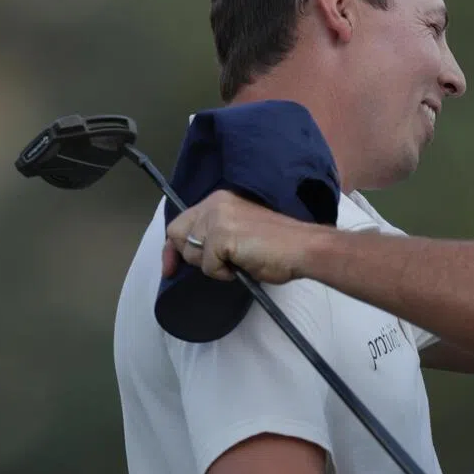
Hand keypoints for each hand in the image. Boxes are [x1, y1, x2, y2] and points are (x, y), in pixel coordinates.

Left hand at [163, 190, 315, 283]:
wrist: (303, 248)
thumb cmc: (280, 246)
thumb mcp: (241, 231)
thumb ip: (218, 235)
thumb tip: (199, 254)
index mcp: (220, 200)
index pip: (181, 222)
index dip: (173, 247)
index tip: (170, 268)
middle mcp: (214, 204)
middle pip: (178, 235)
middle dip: (192, 256)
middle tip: (216, 267)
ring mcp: (217, 219)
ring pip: (192, 253)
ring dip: (212, 265)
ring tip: (239, 262)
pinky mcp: (221, 236)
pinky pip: (207, 265)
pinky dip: (223, 273)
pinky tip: (243, 266)